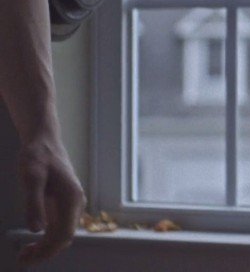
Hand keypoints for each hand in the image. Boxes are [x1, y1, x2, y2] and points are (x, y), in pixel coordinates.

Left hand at [16, 136, 85, 266]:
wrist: (44, 142)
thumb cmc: (37, 157)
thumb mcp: (31, 178)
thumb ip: (34, 204)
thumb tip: (36, 230)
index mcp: (71, 199)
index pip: (64, 234)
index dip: (47, 250)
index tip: (28, 259)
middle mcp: (76, 204)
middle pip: (64, 237)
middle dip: (45, 252)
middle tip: (21, 260)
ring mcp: (72, 204)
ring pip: (63, 234)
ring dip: (45, 247)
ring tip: (23, 254)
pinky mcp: (64, 204)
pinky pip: (59, 227)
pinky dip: (46, 239)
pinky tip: (32, 242)